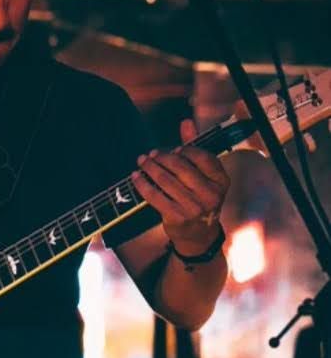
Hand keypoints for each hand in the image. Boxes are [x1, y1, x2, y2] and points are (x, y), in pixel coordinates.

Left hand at [131, 119, 229, 254]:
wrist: (199, 235)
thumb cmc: (200, 199)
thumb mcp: (204, 176)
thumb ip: (195, 148)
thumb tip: (186, 122)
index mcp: (221, 181)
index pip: (202, 157)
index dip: (184, 150)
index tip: (172, 150)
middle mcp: (211, 195)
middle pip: (181, 167)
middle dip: (162, 157)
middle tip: (151, 154)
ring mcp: (194, 208)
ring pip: (165, 180)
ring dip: (149, 168)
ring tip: (141, 161)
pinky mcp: (177, 217)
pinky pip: (154, 196)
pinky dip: (142, 184)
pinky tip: (136, 177)